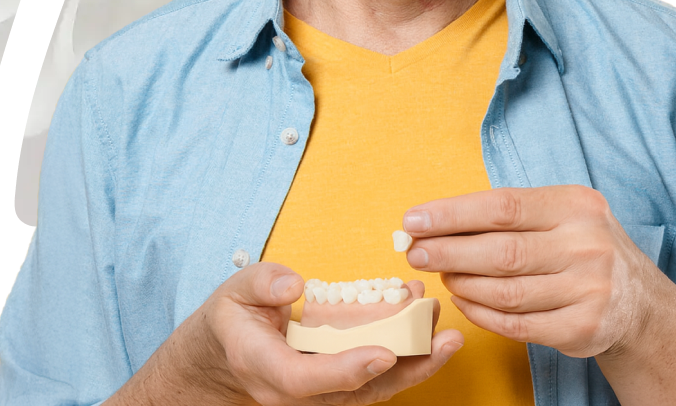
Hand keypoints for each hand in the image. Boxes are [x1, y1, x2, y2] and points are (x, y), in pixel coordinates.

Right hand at [107, 261, 462, 405]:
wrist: (226, 352)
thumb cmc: (234, 317)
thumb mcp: (236, 290)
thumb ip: (262, 283)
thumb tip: (294, 282)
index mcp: (267, 367)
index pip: (308, 379)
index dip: (347, 370)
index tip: (383, 354)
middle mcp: (297, 391)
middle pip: (355, 393)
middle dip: (405, 370)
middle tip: (444, 341)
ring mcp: (320, 393)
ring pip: (373, 390)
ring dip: (415, 364)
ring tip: (449, 333)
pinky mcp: (338, 385)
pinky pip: (375, 379)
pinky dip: (406, 357)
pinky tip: (429, 330)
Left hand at [401, 186, 659, 359]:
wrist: (640, 301)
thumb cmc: (580, 245)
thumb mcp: (560, 213)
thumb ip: (510, 214)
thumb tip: (437, 219)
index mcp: (574, 205)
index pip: (502, 206)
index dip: (452, 214)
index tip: (413, 221)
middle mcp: (585, 245)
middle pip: (501, 251)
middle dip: (448, 252)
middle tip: (414, 253)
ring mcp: (588, 290)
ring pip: (506, 292)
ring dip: (463, 284)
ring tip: (441, 275)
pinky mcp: (583, 329)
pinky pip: (518, 324)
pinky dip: (483, 314)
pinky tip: (464, 301)